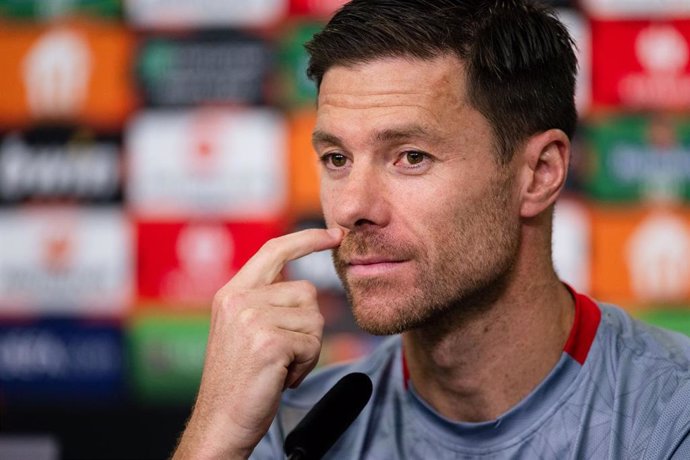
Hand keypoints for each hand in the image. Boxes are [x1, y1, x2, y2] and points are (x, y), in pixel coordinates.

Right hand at [173, 228, 342, 459]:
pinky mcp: (269, 342)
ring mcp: (252, 320)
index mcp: (232, 293)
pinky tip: (282, 378)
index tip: (333, 235)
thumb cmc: (239, 381)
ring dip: (307, 348)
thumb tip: (307, 290)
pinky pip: (312, 344)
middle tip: (282, 354)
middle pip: (307, 293)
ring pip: (314, 319)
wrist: (221, 422)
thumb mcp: (243, 331)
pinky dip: (305, 365)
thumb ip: (266, 304)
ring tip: (279, 366)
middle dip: (307, 326)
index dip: (307, 239)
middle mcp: (239, 300)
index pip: (274, 251)